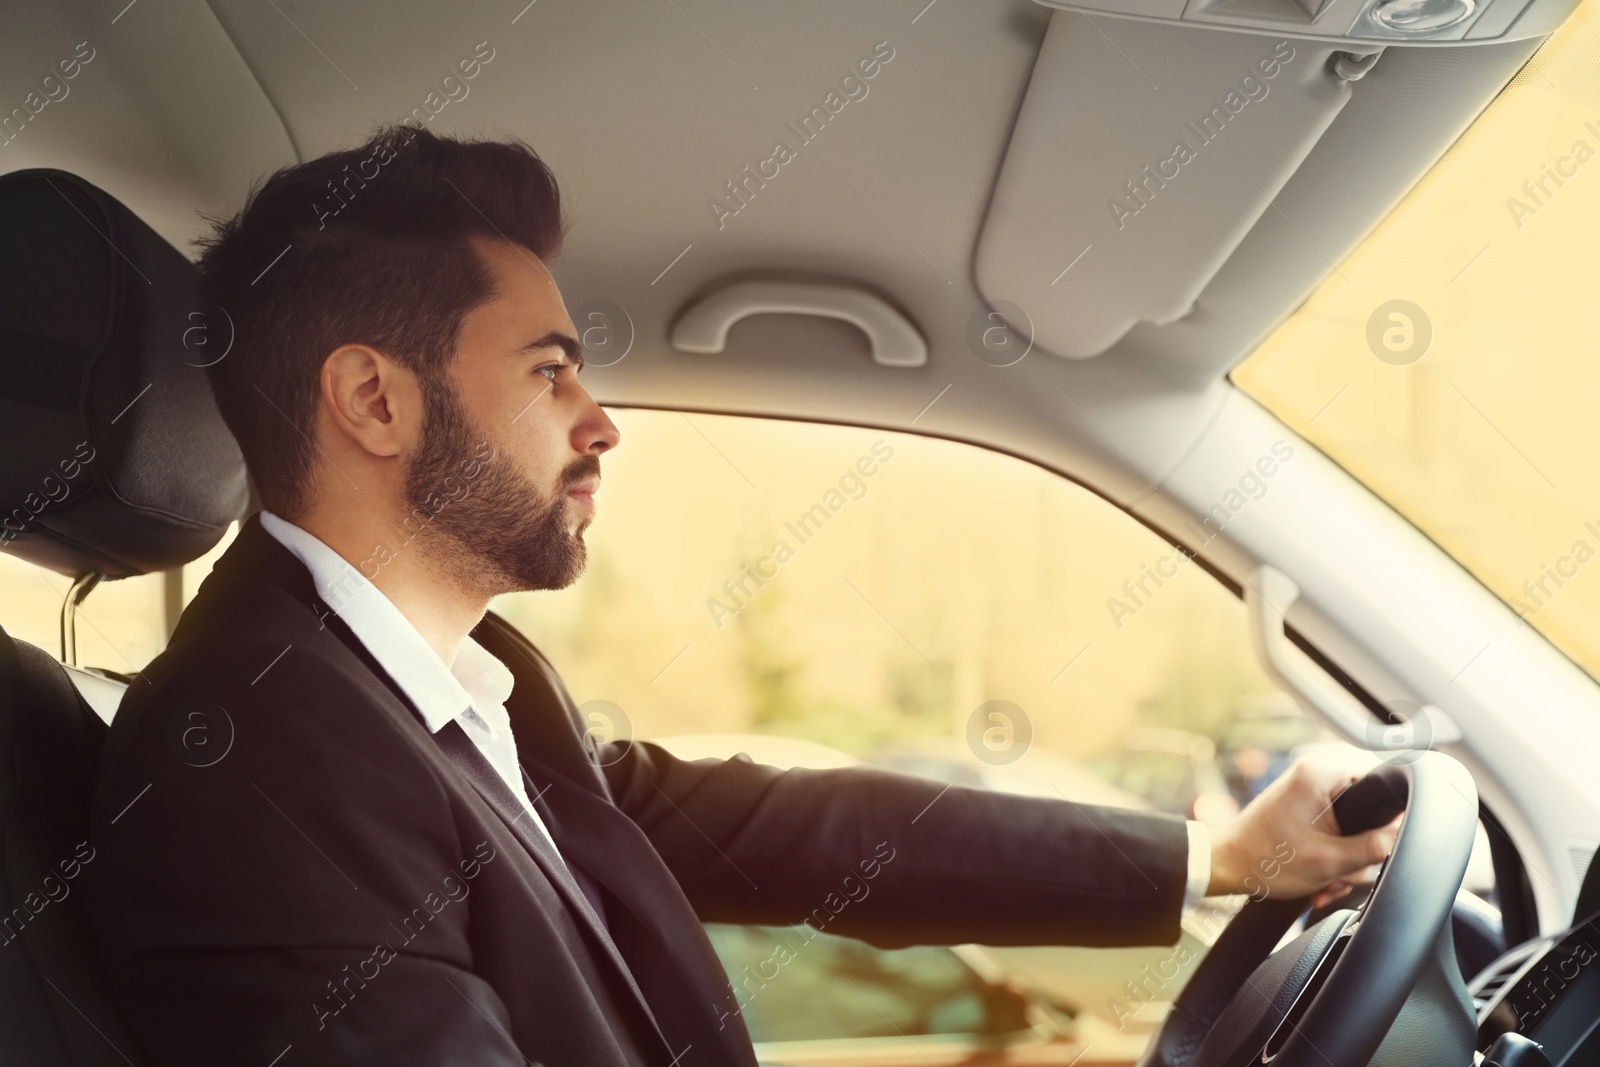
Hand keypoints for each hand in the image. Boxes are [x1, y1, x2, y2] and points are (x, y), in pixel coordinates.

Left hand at [1207, 755, 1399, 907]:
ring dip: (1345, 862)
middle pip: (1369, 812)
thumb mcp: (1329, 860)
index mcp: (1321, 773)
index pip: (1382, 782)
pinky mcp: (1307, 807)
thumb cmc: (1264, 859)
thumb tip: (1405, 835)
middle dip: (1359, 853)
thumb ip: (1373, 847)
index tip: (1378, 844)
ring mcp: (1311, 790)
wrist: (1227, 867)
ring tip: (1325, 881)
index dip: (1388, 818)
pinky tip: (1320, 880)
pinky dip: (1333, 858)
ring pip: (1355, 827)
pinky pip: (1338, 831)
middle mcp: (1316, 773)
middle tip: (1341, 873)